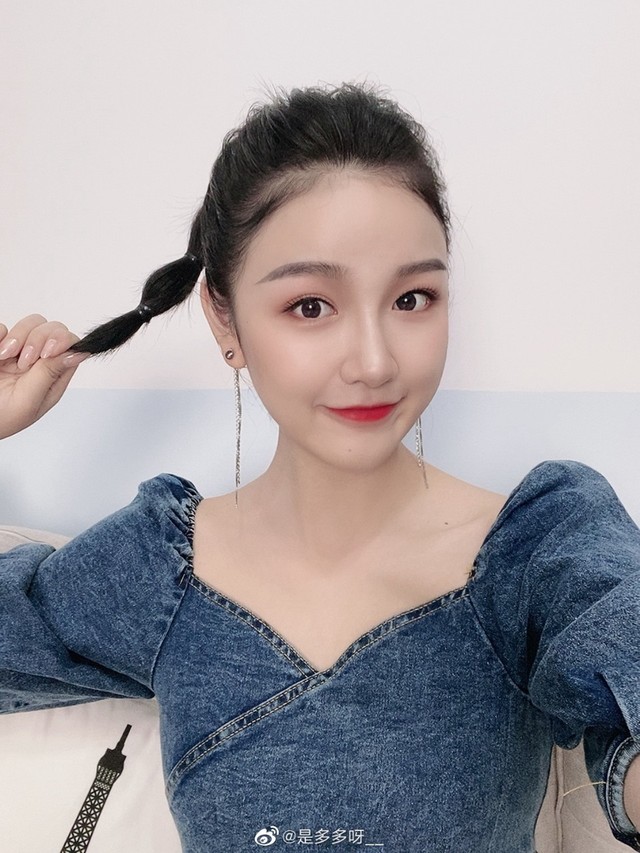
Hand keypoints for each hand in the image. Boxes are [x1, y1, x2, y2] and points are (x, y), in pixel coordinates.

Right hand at [0, 315, 88, 439]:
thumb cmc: (2, 417)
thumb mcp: (28, 400)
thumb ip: (51, 373)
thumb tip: (80, 354)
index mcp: (53, 376)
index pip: (70, 346)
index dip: (62, 342)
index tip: (47, 352)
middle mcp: (40, 361)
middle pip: (53, 329)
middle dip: (38, 339)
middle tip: (22, 362)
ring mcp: (20, 350)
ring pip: (32, 323)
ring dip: (19, 336)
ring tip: (4, 356)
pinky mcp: (1, 344)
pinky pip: (4, 327)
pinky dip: (1, 335)